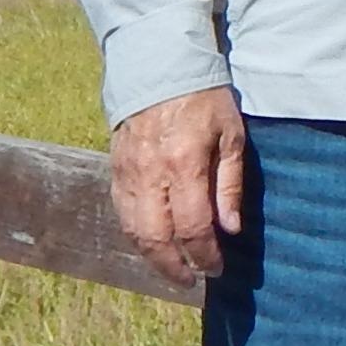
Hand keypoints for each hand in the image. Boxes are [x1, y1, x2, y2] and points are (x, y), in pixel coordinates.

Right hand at [109, 85, 248, 286]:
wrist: (159, 65)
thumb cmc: (205, 99)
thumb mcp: (231, 136)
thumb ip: (230, 185)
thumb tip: (230, 229)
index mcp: (183, 164)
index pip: (192, 227)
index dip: (204, 255)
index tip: (216, 268)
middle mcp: (150, 174)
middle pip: (156, 237)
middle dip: (174, 267)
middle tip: (193, 280)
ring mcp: (127, 172)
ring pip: (133, 230)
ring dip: (152, 257)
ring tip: (173, 270)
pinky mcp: (114, 169)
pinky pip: (121, 213)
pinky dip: (136, 235)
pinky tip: (153, 243)